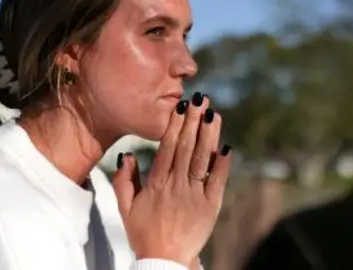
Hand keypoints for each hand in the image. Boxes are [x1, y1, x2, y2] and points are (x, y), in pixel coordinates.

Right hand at [112, 93, 231, 266]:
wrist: (164, 261)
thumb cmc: (143, 233)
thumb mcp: (126, 207)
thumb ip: (125, 180)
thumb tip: (128, 154)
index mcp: (157, 184)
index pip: (167, 148)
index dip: (174, 125)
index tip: (180, 106)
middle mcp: (177, 186)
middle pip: (187, 147)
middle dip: (194, 121)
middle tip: (200, 98)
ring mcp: (195, 196)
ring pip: (203, 160)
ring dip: (209, 135)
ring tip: (214, 114)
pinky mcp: (210, 207)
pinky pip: (218, 182)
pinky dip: (223, 164)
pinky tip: (227, 147)